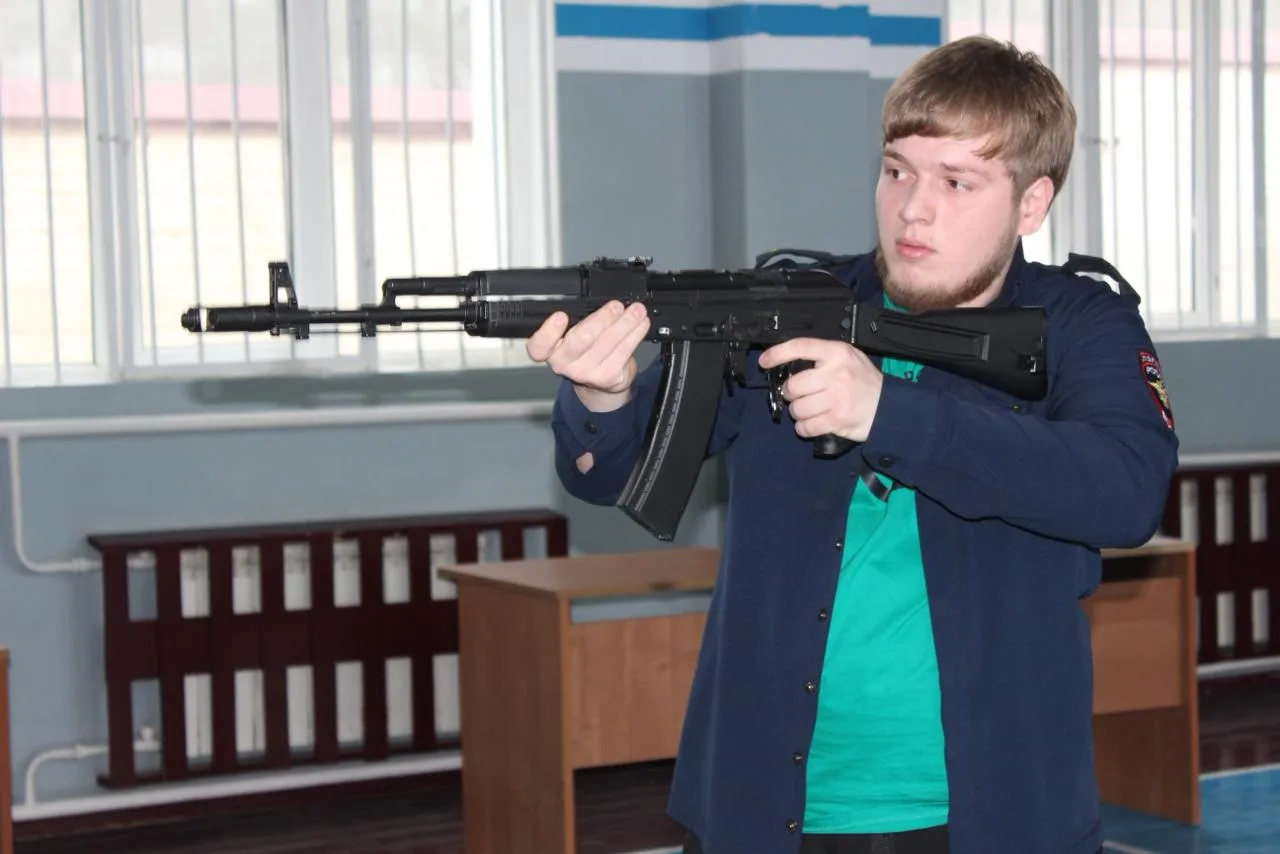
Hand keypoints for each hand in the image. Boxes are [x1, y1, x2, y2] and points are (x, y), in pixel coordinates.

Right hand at [526, 300, 649, 412]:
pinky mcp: (606, 377)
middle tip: (616, 306)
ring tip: (636, 310)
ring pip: (606, 344)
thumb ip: (577, 317)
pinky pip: (622, 353)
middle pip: (579, 341)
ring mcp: (585, 372)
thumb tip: (598, 295)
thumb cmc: (585, 349)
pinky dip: (634, 335)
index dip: (547, 332)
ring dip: (625, 324)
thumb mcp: (573, 332)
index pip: (538, 346)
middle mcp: (563, 363)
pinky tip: (641, 324)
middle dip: (601, 320)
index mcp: (550, 349)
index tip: (561, 316)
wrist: (600, 380)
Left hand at [757, 338, 883, 443]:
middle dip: (791, 393)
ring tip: (809, 410)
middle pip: (793, 385)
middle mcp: (836, 373)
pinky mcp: (837, 419)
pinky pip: (806, 426)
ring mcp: (837, 397)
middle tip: (799, 395)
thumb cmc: (863, 381)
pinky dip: (804, 428)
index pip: (800, 347)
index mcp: (837, 352)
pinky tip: (811, 424)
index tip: (764, 362)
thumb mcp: (848, 358)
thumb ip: (822, 357)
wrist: (889, 406)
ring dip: (798, 412)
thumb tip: (787, 363)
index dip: (778, 353)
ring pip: (797, 408)